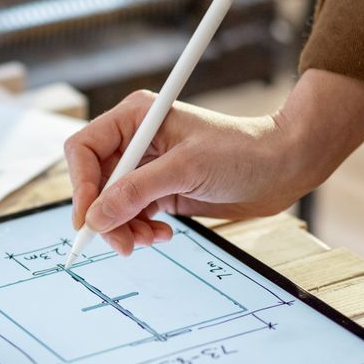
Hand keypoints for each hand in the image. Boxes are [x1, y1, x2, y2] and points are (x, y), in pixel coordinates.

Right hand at [65, 68, 363, 254]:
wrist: (282, 168)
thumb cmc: (241, 152)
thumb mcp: (185, 169)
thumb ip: (137, 192)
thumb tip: (96, 218)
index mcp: (135, 118)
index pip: (84, 150)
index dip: (82, 186)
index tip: (89, 220)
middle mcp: (135, 141)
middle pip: (94, 183)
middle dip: (105, 215)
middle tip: (123, 244)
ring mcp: (147, 167)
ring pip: (111, 205)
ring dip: (124, 228)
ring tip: (150, 240)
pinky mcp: (160, 190)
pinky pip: (132, 215)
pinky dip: (140, 230)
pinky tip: (163, 235)